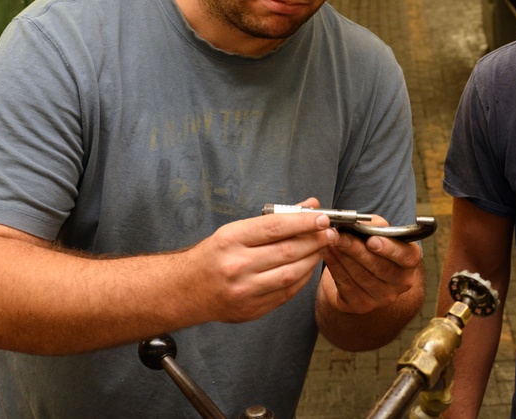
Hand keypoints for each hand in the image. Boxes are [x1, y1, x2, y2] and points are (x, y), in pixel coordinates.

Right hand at [187, 197, 334, 323]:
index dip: (304, 222)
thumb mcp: (236, 230)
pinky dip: (302, 279)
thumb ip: (275, 219)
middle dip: (314, 241)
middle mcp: (237, 265)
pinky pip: (286, 293)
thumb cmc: (213, 255)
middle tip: (330, 233)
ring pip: (291, 273)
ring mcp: (244, 290)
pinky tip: (308, 267)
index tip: (323, 218)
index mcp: (231, 239)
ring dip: (312, 260)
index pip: (275, 227)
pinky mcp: (251, 309)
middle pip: (287, 251)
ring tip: (321, 249)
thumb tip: (310, 205)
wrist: (185, 290)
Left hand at [318, 213, 422, 314]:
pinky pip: (346, 285)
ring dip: (343, 257)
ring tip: (331, 241)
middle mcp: (400, 283)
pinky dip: (335, 267)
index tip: (371, 240)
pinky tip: (327, 253)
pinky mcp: (362, 305)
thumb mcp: (378, 232)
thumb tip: (361, 223)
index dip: (389, 249)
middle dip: (357, 250)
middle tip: (340, 237)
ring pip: (361, 276)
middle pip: (380, 267)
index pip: (406, 256)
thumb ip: (375, 226)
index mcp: (409, 263)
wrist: (359, 273)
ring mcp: (382, 297)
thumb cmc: (372, 248)